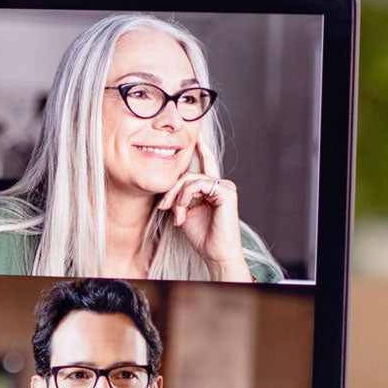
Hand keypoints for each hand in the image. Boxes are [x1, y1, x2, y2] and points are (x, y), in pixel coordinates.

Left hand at [156, 140, 251, 281]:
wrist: (215, 252)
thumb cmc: (202, 235)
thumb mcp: (184, 211)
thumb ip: (179, 195)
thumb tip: (167, 187)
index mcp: (211, 187)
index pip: (204, 162)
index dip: (200, 147)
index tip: (193, 135)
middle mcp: (219, 184)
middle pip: (188, 174)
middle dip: (171, 189)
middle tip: (162, 206)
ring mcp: (224, 187)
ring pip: (190, 178)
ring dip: (177, 197)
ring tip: (176, 214)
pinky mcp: (226, 192)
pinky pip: (198, 184)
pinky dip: (185, 196)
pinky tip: (183, 210)